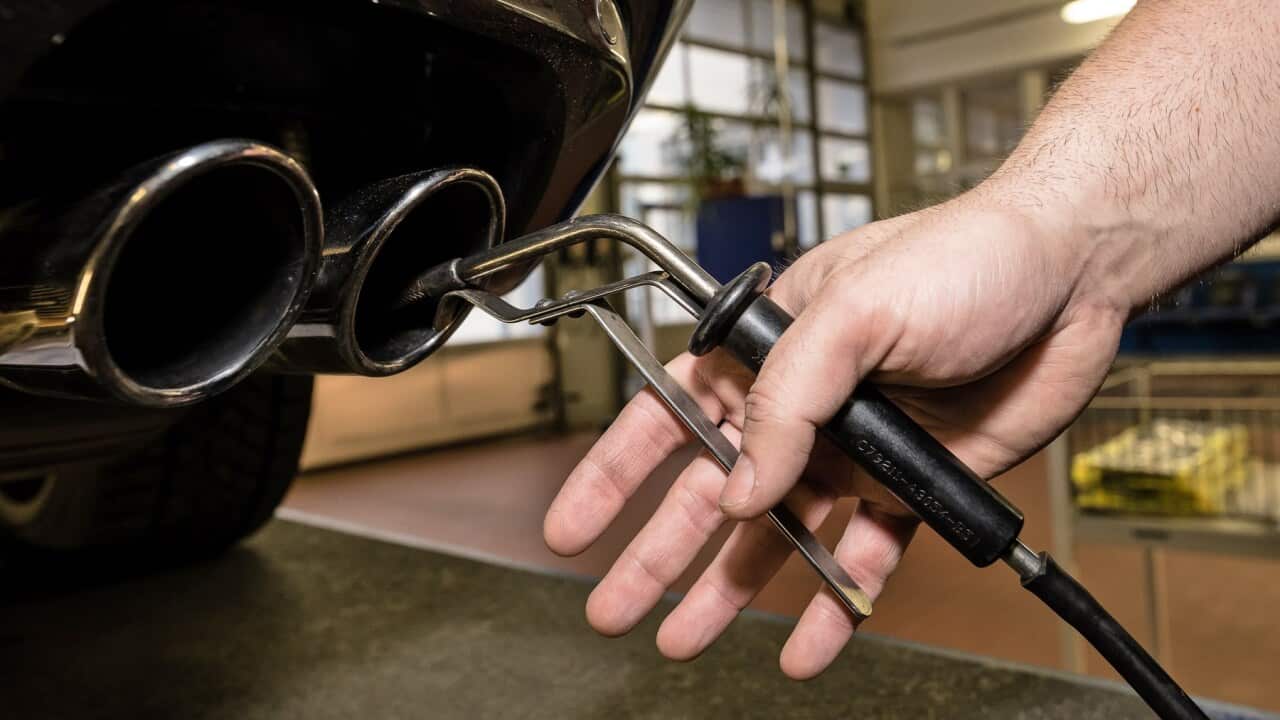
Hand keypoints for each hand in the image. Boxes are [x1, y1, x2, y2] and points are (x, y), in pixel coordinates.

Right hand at [542, 187, 1127, 677]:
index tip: (573, 527)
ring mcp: (851, 449)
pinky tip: (807, 646)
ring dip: (731, 589)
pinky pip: (862, 557)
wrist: (1073, 277)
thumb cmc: (964, 256)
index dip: (614, 475)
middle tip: (617, 609)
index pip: (667, 413)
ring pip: (776, 536)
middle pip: (712, 493)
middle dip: (658, 554)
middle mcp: (800, 405)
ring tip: (686, 639)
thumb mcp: (854, 309)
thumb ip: (787, 400)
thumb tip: (742, 488)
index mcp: (765, 348)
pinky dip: (835, 606)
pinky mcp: (907, 485)